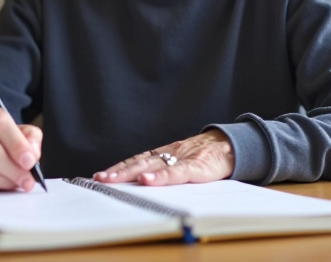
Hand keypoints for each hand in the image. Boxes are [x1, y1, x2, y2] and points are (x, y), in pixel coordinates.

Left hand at [94, 130, 233, 185]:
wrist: (231, 146)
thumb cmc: (205, 157)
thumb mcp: (181, 163)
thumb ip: (164, 171)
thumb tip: (141, 184)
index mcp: (164, 154)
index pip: (136, 159)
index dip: (118, 167)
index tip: (100, 175)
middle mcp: (168, 154)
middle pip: (138, 161)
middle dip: (118, 171)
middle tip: (100, 179)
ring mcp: (181, 159)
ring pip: (152, 164)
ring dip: (130, 172)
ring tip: (113, 179)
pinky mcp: (196, 166)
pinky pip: (175, 172)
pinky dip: (160, 176)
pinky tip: (147, 180)